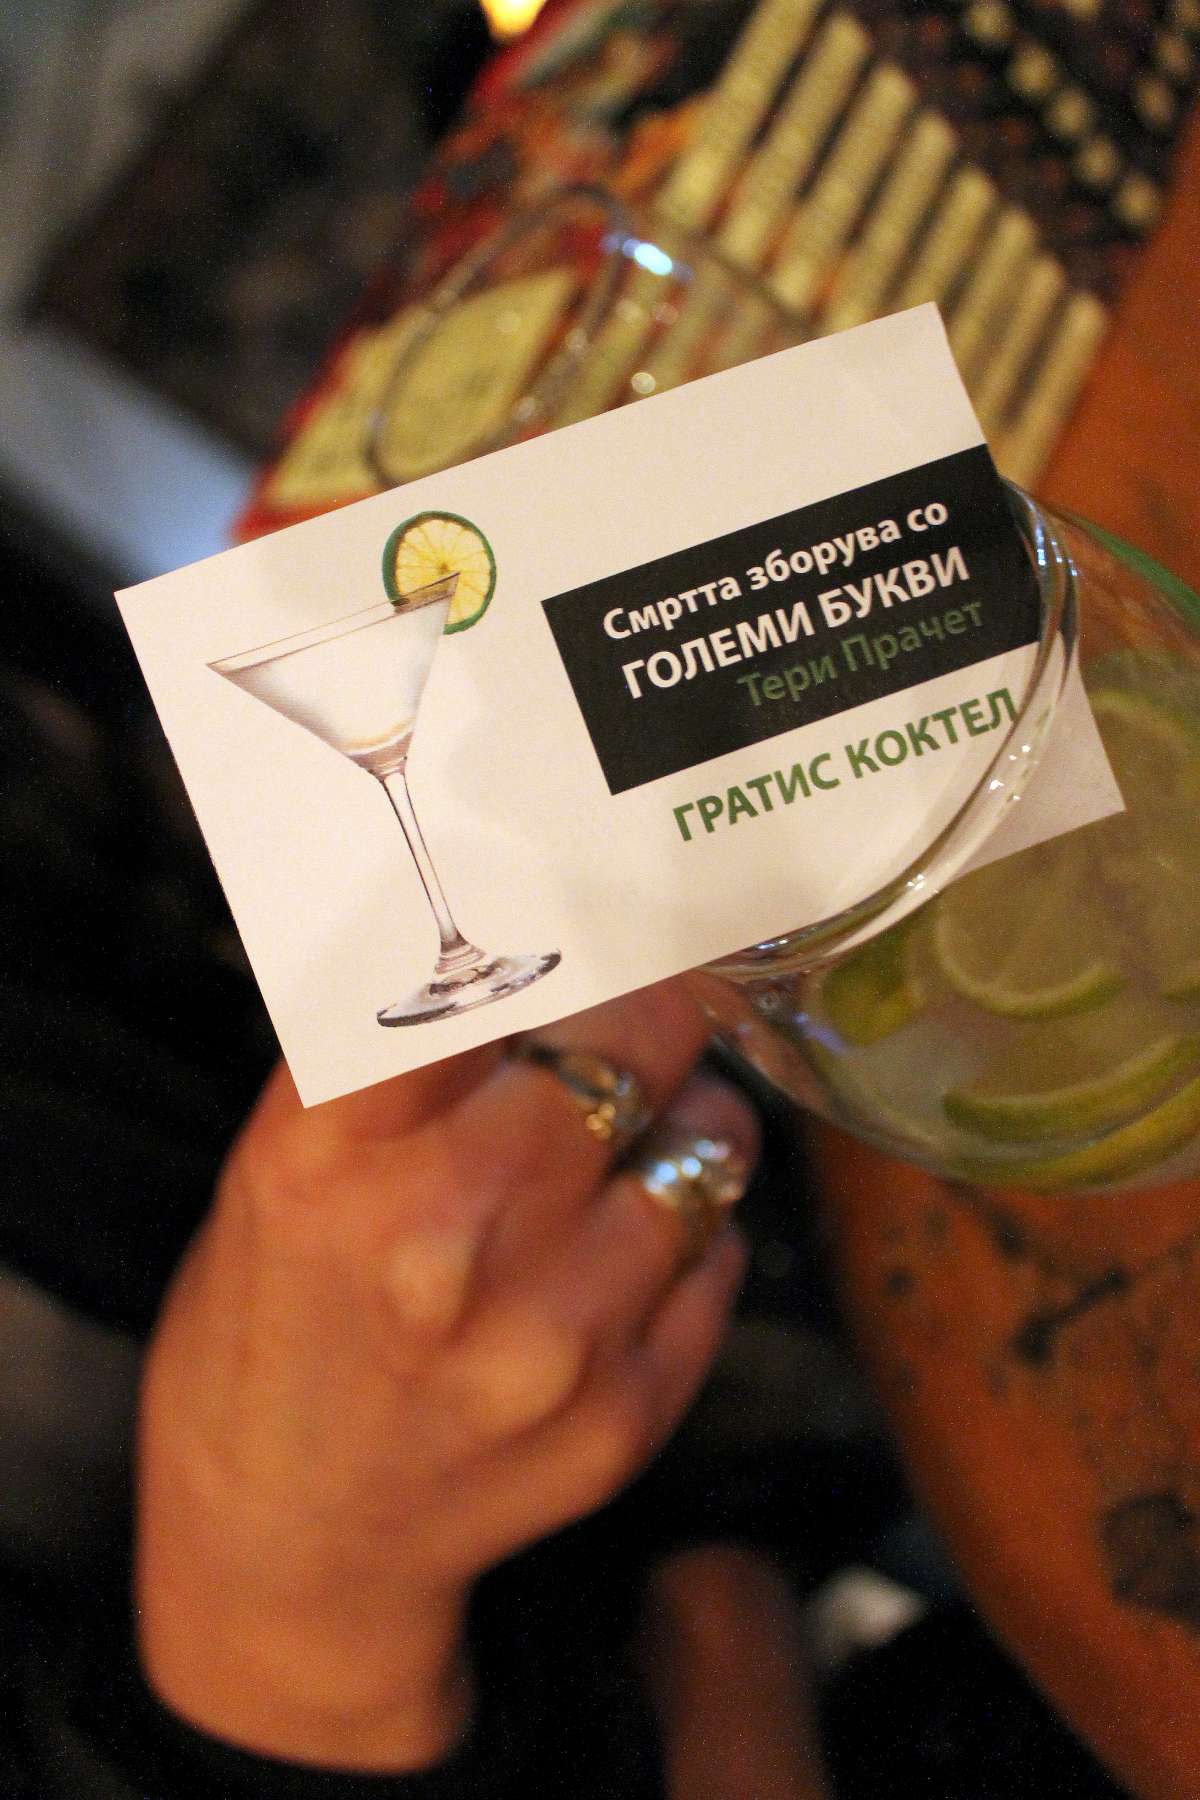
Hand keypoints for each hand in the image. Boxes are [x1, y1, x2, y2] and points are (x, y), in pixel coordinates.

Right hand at [136, 980, 753, 1771]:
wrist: (288, 1542)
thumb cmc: (276, 1321)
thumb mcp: (281, 1165)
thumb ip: (396, 1052)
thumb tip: (526, 928)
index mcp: (335, 1156)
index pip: (500, 974)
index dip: (571, 926)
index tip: (601, 904)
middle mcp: (451, 1241)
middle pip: (639, 1040)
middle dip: (651, 1007)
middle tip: (641, 1009)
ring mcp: (553, 1337)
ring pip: (710, 1143)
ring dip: (687, 1118)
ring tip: (637, 1135)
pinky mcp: (626, 1414)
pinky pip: (723, 1253)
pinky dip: (691, 1229)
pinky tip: (624, 1246)